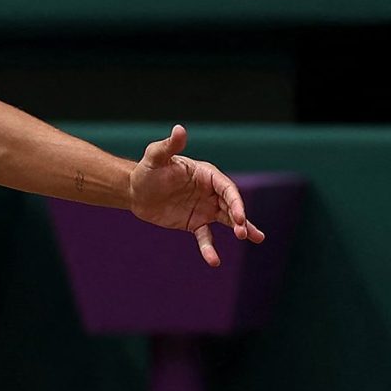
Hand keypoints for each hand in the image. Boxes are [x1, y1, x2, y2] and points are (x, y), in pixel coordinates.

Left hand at [127, 125, 263, 266]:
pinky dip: (210, 248)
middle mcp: (210, 191)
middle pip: (231, 204)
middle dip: (240, 218)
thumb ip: (169, 146)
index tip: (239, 217)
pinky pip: (206, 237)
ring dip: (240, 228)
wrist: (134, 191)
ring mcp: (204, 208)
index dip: (235, 202)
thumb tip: (180, 129)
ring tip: (256, 238)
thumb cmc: (146, 170)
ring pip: (227, 219)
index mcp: (206, 175)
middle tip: (245, 232)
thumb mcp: (155, 157)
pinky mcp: (195, 223)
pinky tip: (214, 261)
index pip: (227, 188)